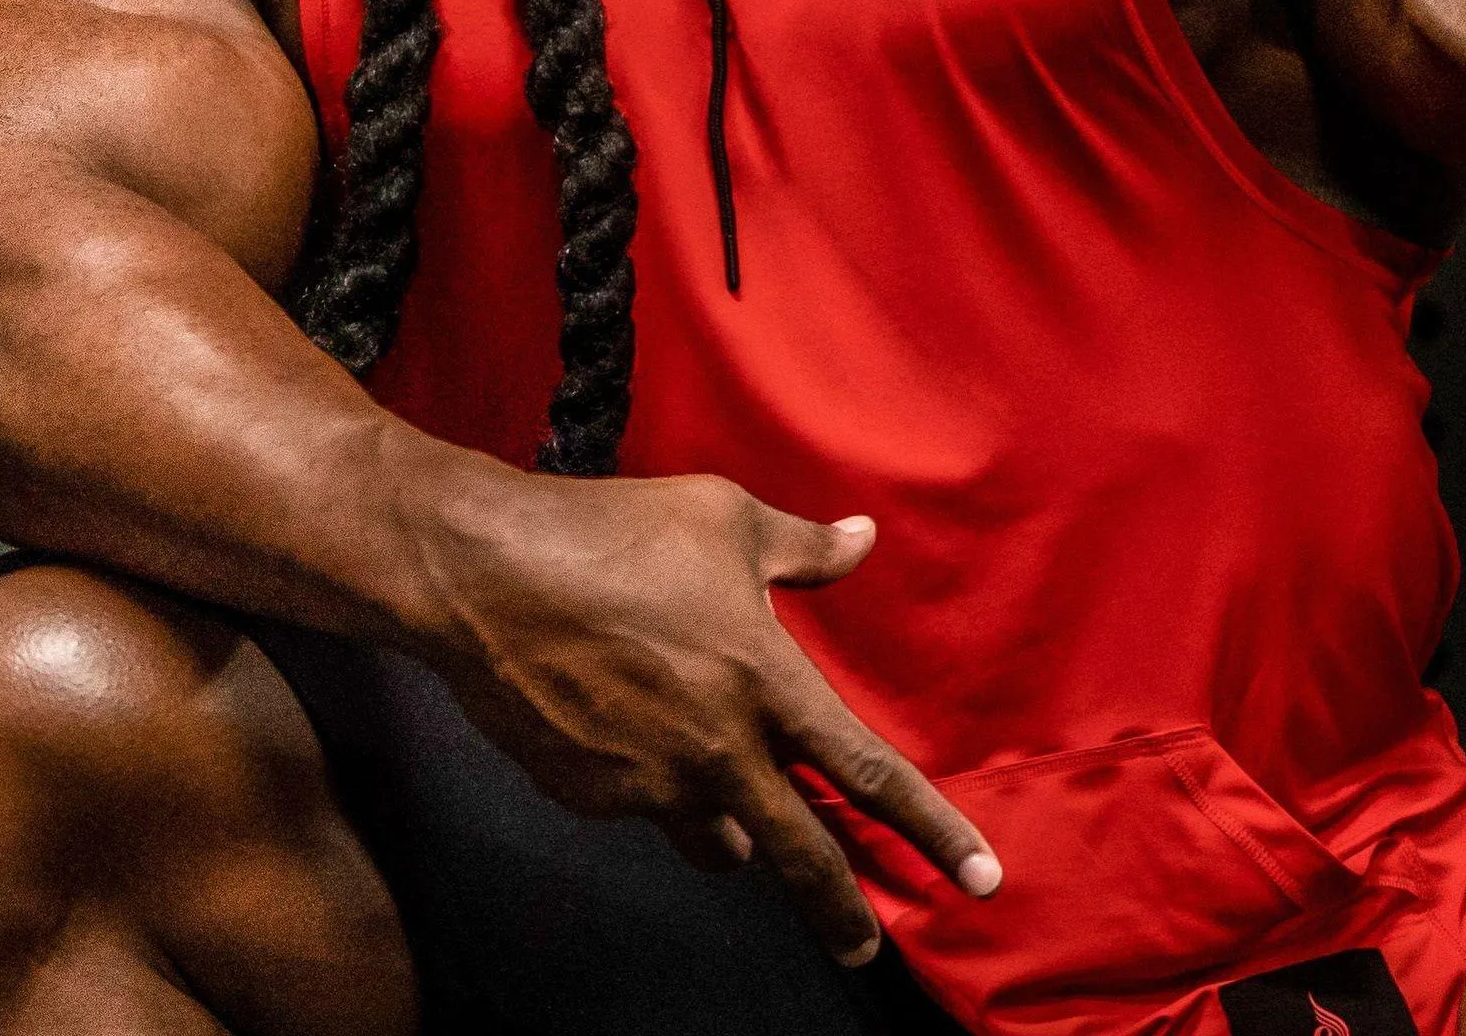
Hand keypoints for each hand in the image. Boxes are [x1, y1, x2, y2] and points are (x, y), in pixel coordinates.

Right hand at [404, 467, 998, 962]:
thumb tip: (861, 540)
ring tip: (720, 789)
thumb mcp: (724, 520)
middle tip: (865, 944)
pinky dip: (653, 782)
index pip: (868, 775)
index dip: (932, 830)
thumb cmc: (610, 532)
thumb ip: (803, 548)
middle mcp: (718, 750)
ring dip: (730, 826)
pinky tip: (623, 725)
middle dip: (839, 909)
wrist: (483, 574)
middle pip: (802, 855)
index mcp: (766, 683)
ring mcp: (651, 783)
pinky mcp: (592, 794)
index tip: (982, 876)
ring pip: (714, 835)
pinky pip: (644, 806)